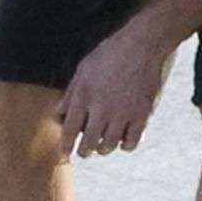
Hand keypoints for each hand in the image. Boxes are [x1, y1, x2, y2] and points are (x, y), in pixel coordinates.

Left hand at [56, 40, 164, 164]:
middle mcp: (102, 108)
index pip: (70, 129)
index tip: (64, 153)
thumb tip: (59, 112)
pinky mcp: (142, 115)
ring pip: (109, 146)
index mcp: (84, 95)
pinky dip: (125, 145)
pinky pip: (131, 142)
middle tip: (84, 152)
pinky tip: (123, 140)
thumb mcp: (83, 69)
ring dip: (103, 149)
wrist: (142, 46)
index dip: (66, 145)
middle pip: (89, 143)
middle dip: (84, 152)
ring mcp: (123, 113)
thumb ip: (71, 93)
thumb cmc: (110, 54)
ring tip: (102, 146)